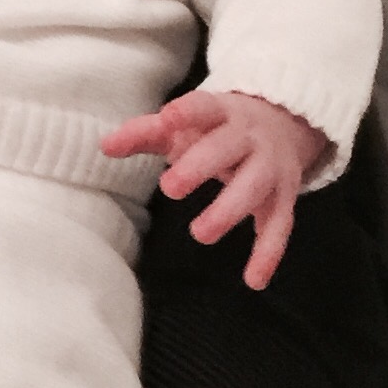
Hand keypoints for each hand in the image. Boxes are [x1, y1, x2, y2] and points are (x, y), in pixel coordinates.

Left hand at [100, 90, 328, 289]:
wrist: (283, 122)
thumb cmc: (214, 128)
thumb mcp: (181, 125)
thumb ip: (144, 133)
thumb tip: (104, 146)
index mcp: (220, 113)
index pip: (203, 107)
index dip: (188, 112)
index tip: (168, 118)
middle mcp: (249, 138)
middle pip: (226, 149)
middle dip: (200, 167)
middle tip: (170, 187)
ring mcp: (270, 168)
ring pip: (253, 188)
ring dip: (228, 211)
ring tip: (199, 234)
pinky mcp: (283, 197)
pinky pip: (279, 226)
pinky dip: (268, 254)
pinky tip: (254, 280)